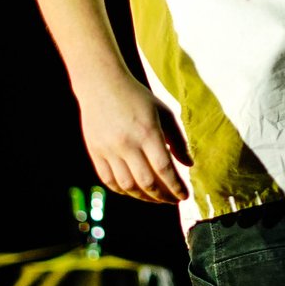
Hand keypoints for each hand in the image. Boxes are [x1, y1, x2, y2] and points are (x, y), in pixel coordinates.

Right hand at [77, 70, 191, 203]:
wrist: (101, 84)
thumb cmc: (137, 97)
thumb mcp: (164, 112)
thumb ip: (178, 140)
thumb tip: (189, 165)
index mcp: (148, 132)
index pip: (165, 169)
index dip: (176, 187)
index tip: (185, 195)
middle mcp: (128, 143)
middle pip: (147, 182)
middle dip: (163, 197)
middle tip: (173, 200)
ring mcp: (109, 149)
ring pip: (128, 186)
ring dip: (144, 197)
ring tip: (156, 198)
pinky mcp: (95, 152)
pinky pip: (110, 181)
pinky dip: (124, 190)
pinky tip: (135, 191)